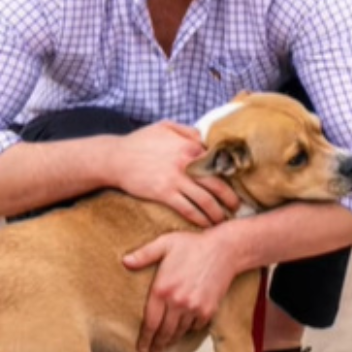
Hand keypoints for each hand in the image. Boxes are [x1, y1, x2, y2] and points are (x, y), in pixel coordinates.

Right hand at [110, 122, 240, 226]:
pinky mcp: (164, 193)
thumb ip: (187, 132)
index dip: (229, 176)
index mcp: (189, 146)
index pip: (217, 163)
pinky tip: (204, 224)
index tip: (236, 186)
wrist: (115, 158)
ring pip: (205, 200)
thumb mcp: (165, 127)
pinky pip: (187, 209)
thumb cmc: (139, 141)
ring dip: (216, 213)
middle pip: (217, 184)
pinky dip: (199, 219)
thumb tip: (205, 138)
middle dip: (230, 199)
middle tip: (236, 208)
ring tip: (222, 221)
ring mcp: (175, 179)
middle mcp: (186, 163)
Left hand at [124, 229, 239, 351]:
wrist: (224, 250)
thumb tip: (125, 261)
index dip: (144, 338)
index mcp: (162, 289)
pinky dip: (188, 330)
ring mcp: (194, 308)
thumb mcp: (164, 244)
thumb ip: (144, 254)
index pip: (150, 322)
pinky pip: (195, 327)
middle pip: (164, 332)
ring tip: (165, 344)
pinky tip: (183, 329)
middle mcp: (177, 302)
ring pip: (179, 332)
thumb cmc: (194, 245)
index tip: (141, 348)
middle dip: (156, 345)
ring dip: (171, 340)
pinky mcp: (208, 310)